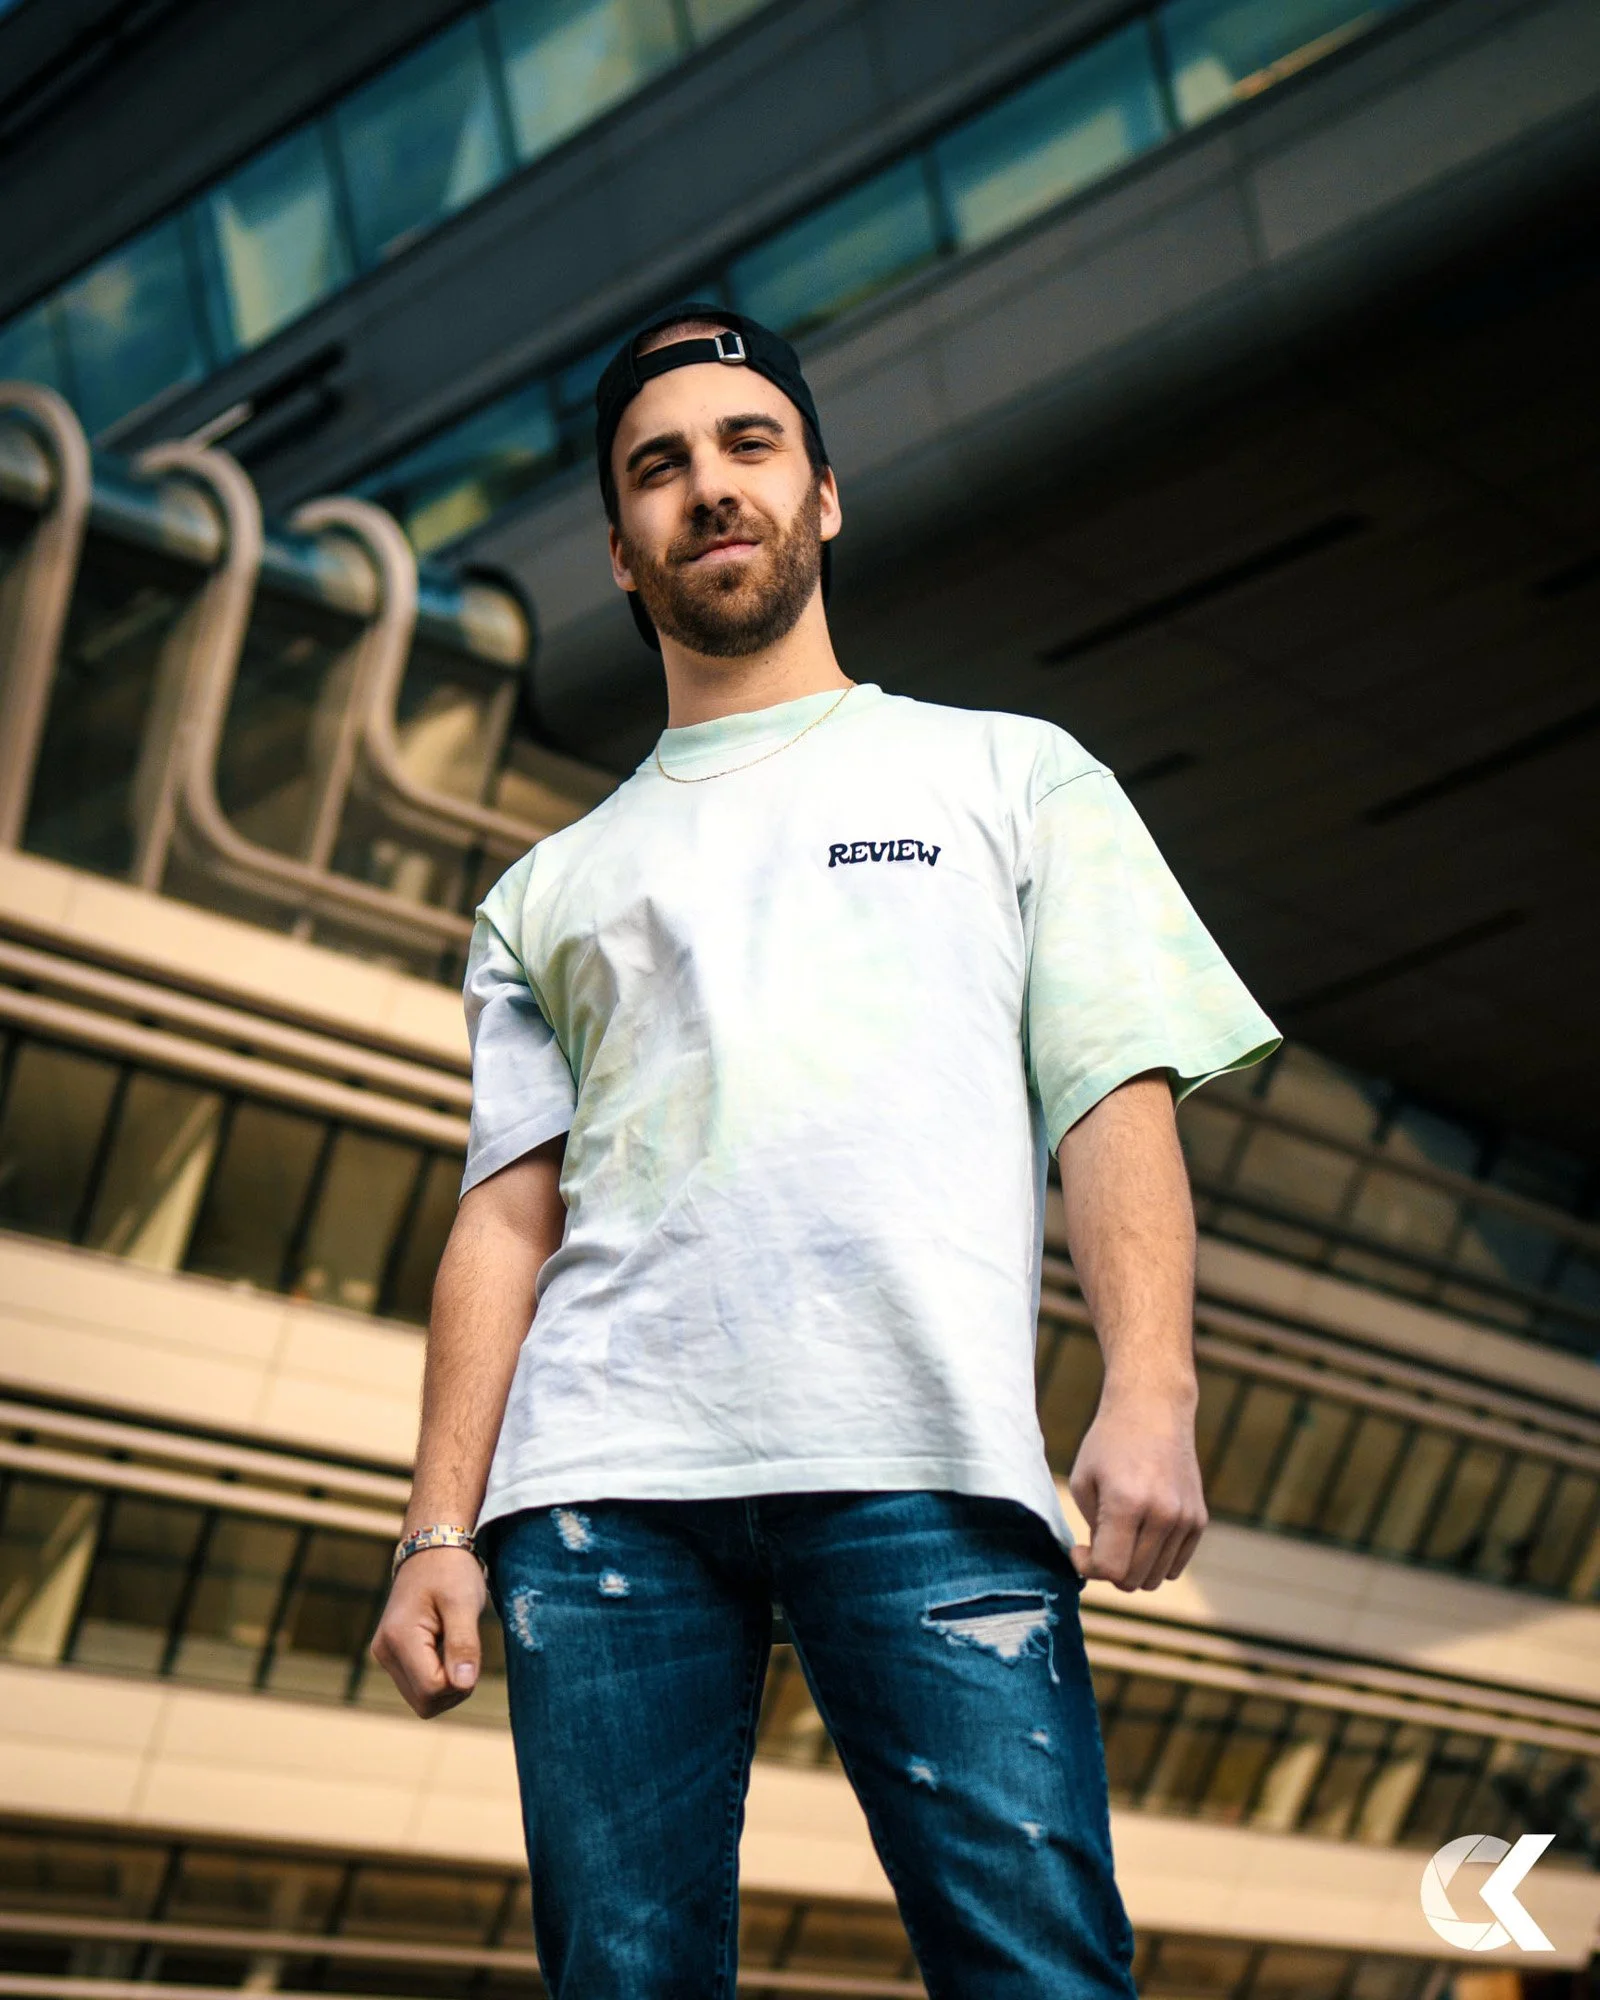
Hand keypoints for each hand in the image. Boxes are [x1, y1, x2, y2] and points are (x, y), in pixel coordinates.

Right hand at [370, 1546, 487, 1716]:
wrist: (431, 1547)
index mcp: (399, 1638)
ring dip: (447, 1683)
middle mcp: (384, 1651)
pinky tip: (446, 1645)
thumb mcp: (464, 1602)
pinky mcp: (393, 1655)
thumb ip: (464, 1644)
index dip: (460, 1681)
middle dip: (454, 1687)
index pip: (431, 1690)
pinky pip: (419, 1685)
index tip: (471, 1650)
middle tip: (468, 1649)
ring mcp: (386, 1655)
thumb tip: (464, 1685)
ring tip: (456, 1643)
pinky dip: (439, 1675)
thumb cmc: (451, 1570)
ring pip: (421, 1699)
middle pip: (425, 1702)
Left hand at [1067, 1382, 1206, 1590]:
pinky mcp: (1199, 1520)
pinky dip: (1155, 1561)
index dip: (1088, 1568)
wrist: (1153, 1409)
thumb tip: (1105, 1568)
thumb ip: (1092, 1530)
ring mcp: (1185, 1518)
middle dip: (1109, 1571)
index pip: (1110, 1568)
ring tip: (1120, 1537)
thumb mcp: (1084, 1481)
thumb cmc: (1109, 1443)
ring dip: (1133, 1568)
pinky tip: (1141, 1534)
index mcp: (1127, 1502)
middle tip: (1097, 1544)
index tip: (1079, 1551)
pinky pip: (1175, 1566)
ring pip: (1155, 1578)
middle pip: (1133, 1580)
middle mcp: (1162, 1514)